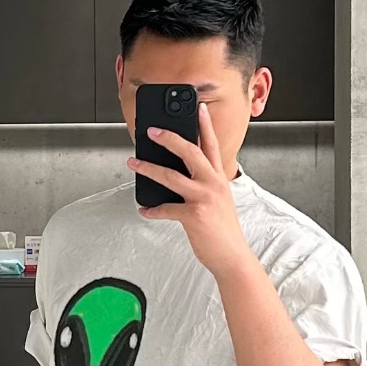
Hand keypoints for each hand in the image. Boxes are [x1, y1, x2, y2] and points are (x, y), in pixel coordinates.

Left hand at [127, 102, 253, 283]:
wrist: (232, 257)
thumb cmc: (224, 232)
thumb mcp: (220, 202)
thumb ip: (205, 186)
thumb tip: (181, 178)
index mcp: (219, 179)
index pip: (212, 145)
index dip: (205, 125)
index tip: (198, 108)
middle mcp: (212, 184)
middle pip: (190, 151)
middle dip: (169, 138)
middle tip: (152, 131)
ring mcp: (203, 199)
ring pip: (170, 176)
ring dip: (148, 168)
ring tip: (134, 162)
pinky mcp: (193, 216)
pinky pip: (165, 209)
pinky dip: (152, 210)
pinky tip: (144, 210)